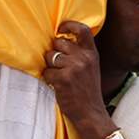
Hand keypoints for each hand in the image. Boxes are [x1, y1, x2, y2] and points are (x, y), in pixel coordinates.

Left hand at [42, 22, 109, 138]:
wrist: (91, 113)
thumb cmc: (87, 90)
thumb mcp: (90, 67)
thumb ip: (79, 53)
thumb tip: (58, 40)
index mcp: (92, 54)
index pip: (83, 30)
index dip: (69, 25)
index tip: (60, 29)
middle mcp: (84, 58)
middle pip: (58, 43)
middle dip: (54, 54)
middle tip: (60, 68)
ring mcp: (74, 68)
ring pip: (49, 57)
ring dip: (51, 68)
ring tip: (60, 78)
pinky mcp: (63, 78)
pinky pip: (46, 72)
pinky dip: (48, 79)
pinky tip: (58, 86)